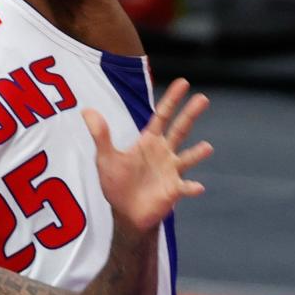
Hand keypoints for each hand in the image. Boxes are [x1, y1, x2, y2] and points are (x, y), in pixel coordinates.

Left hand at [83, 78, 210, 233]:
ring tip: (207, 147)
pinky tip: (197, 187)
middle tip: (203, 98)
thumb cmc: (117, 183)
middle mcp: (164, 152)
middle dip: (190, 114)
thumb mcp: (105, 157)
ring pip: (187, 158)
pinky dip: (191, 187)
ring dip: (197, 153)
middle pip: (180, 129)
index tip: (183, 82)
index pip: (162, 116)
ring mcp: (171, 171)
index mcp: (149, 141)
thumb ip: (100, 135)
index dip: (171, 99)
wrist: (125, 212)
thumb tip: (86, 110)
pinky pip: (185, 187)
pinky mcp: (173, 190)